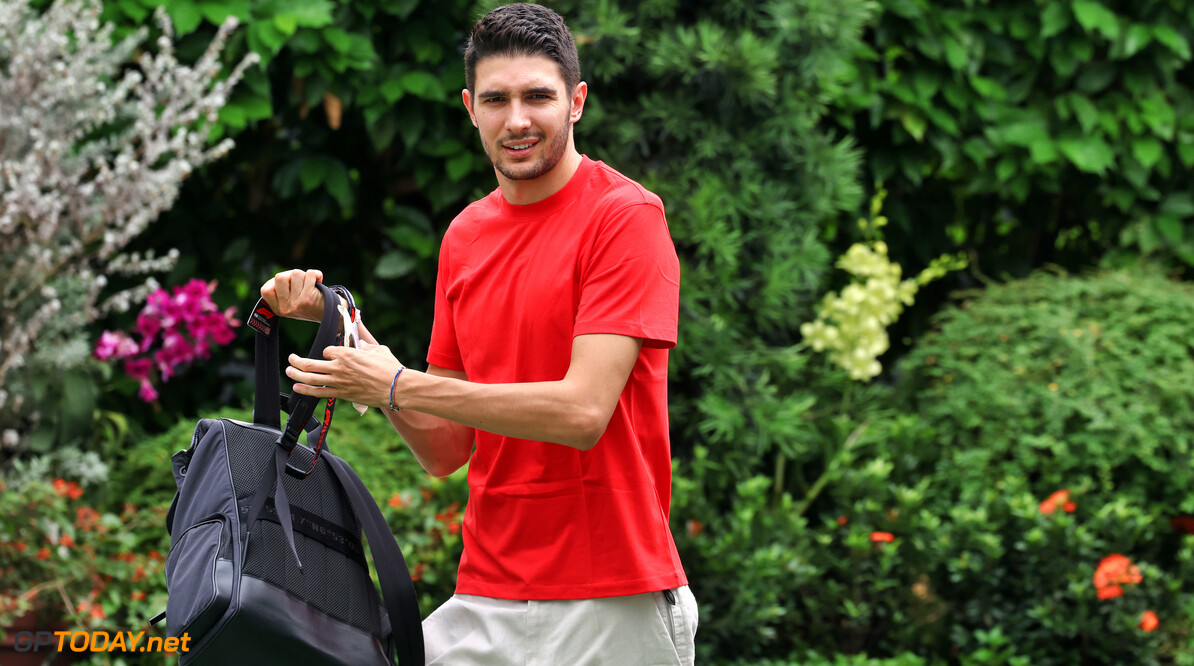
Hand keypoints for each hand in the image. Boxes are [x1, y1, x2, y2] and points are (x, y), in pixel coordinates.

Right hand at [261, 269, 325, 321]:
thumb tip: (281, 277)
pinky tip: (319, 282)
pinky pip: (310, 274)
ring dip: (305, 275)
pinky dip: (316, 274)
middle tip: (301, 282)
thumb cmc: (312, 305)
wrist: (333, 317)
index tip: (288, 285)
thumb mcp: (292, 303)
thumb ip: (282, 291)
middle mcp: (286, 308)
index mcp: (279, 310)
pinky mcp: (308, 298)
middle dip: (291, 275)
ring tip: (310, 284)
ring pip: (295, 273)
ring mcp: (296, 304)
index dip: (276, 282)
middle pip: (280, 277)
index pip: (266, 289)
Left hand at [285, 340, 404, 408]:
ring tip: (289, 371)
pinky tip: (297, 387)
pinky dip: (306, 390)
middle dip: (296, 360)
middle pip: (310, 363)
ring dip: (296, 374)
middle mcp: (339, 367)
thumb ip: (367, 347)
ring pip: (310, 378)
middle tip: (291, 358)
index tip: (330, 355)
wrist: (396, 387)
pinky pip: (319, 392)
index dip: (327, 352)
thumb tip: (362, 345)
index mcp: (347, 353)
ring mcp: (338, 382)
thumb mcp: (378, 350)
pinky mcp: (342, 394)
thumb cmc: (390, 368)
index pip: (326, 350)